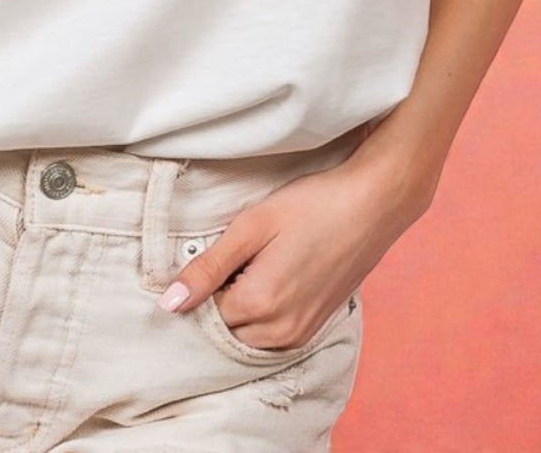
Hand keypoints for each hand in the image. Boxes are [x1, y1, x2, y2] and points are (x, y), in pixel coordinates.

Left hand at [155, 152, 429, 350]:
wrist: (372, 205)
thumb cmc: (311, 207)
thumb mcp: (251, 227)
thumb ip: (208, 267)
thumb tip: (168, 303)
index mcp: (260, 307)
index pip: (204, 314)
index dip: (201, 284)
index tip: (211, 254)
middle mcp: (281, 333)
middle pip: (226, 330)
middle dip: (220, 299)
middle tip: (236, 255)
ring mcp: (302, 334)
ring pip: (249, 336)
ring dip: (241, 308)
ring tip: (257, 262)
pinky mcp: (316, 328)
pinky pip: (273, 335)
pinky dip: (263, 314)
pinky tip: (274, 274)